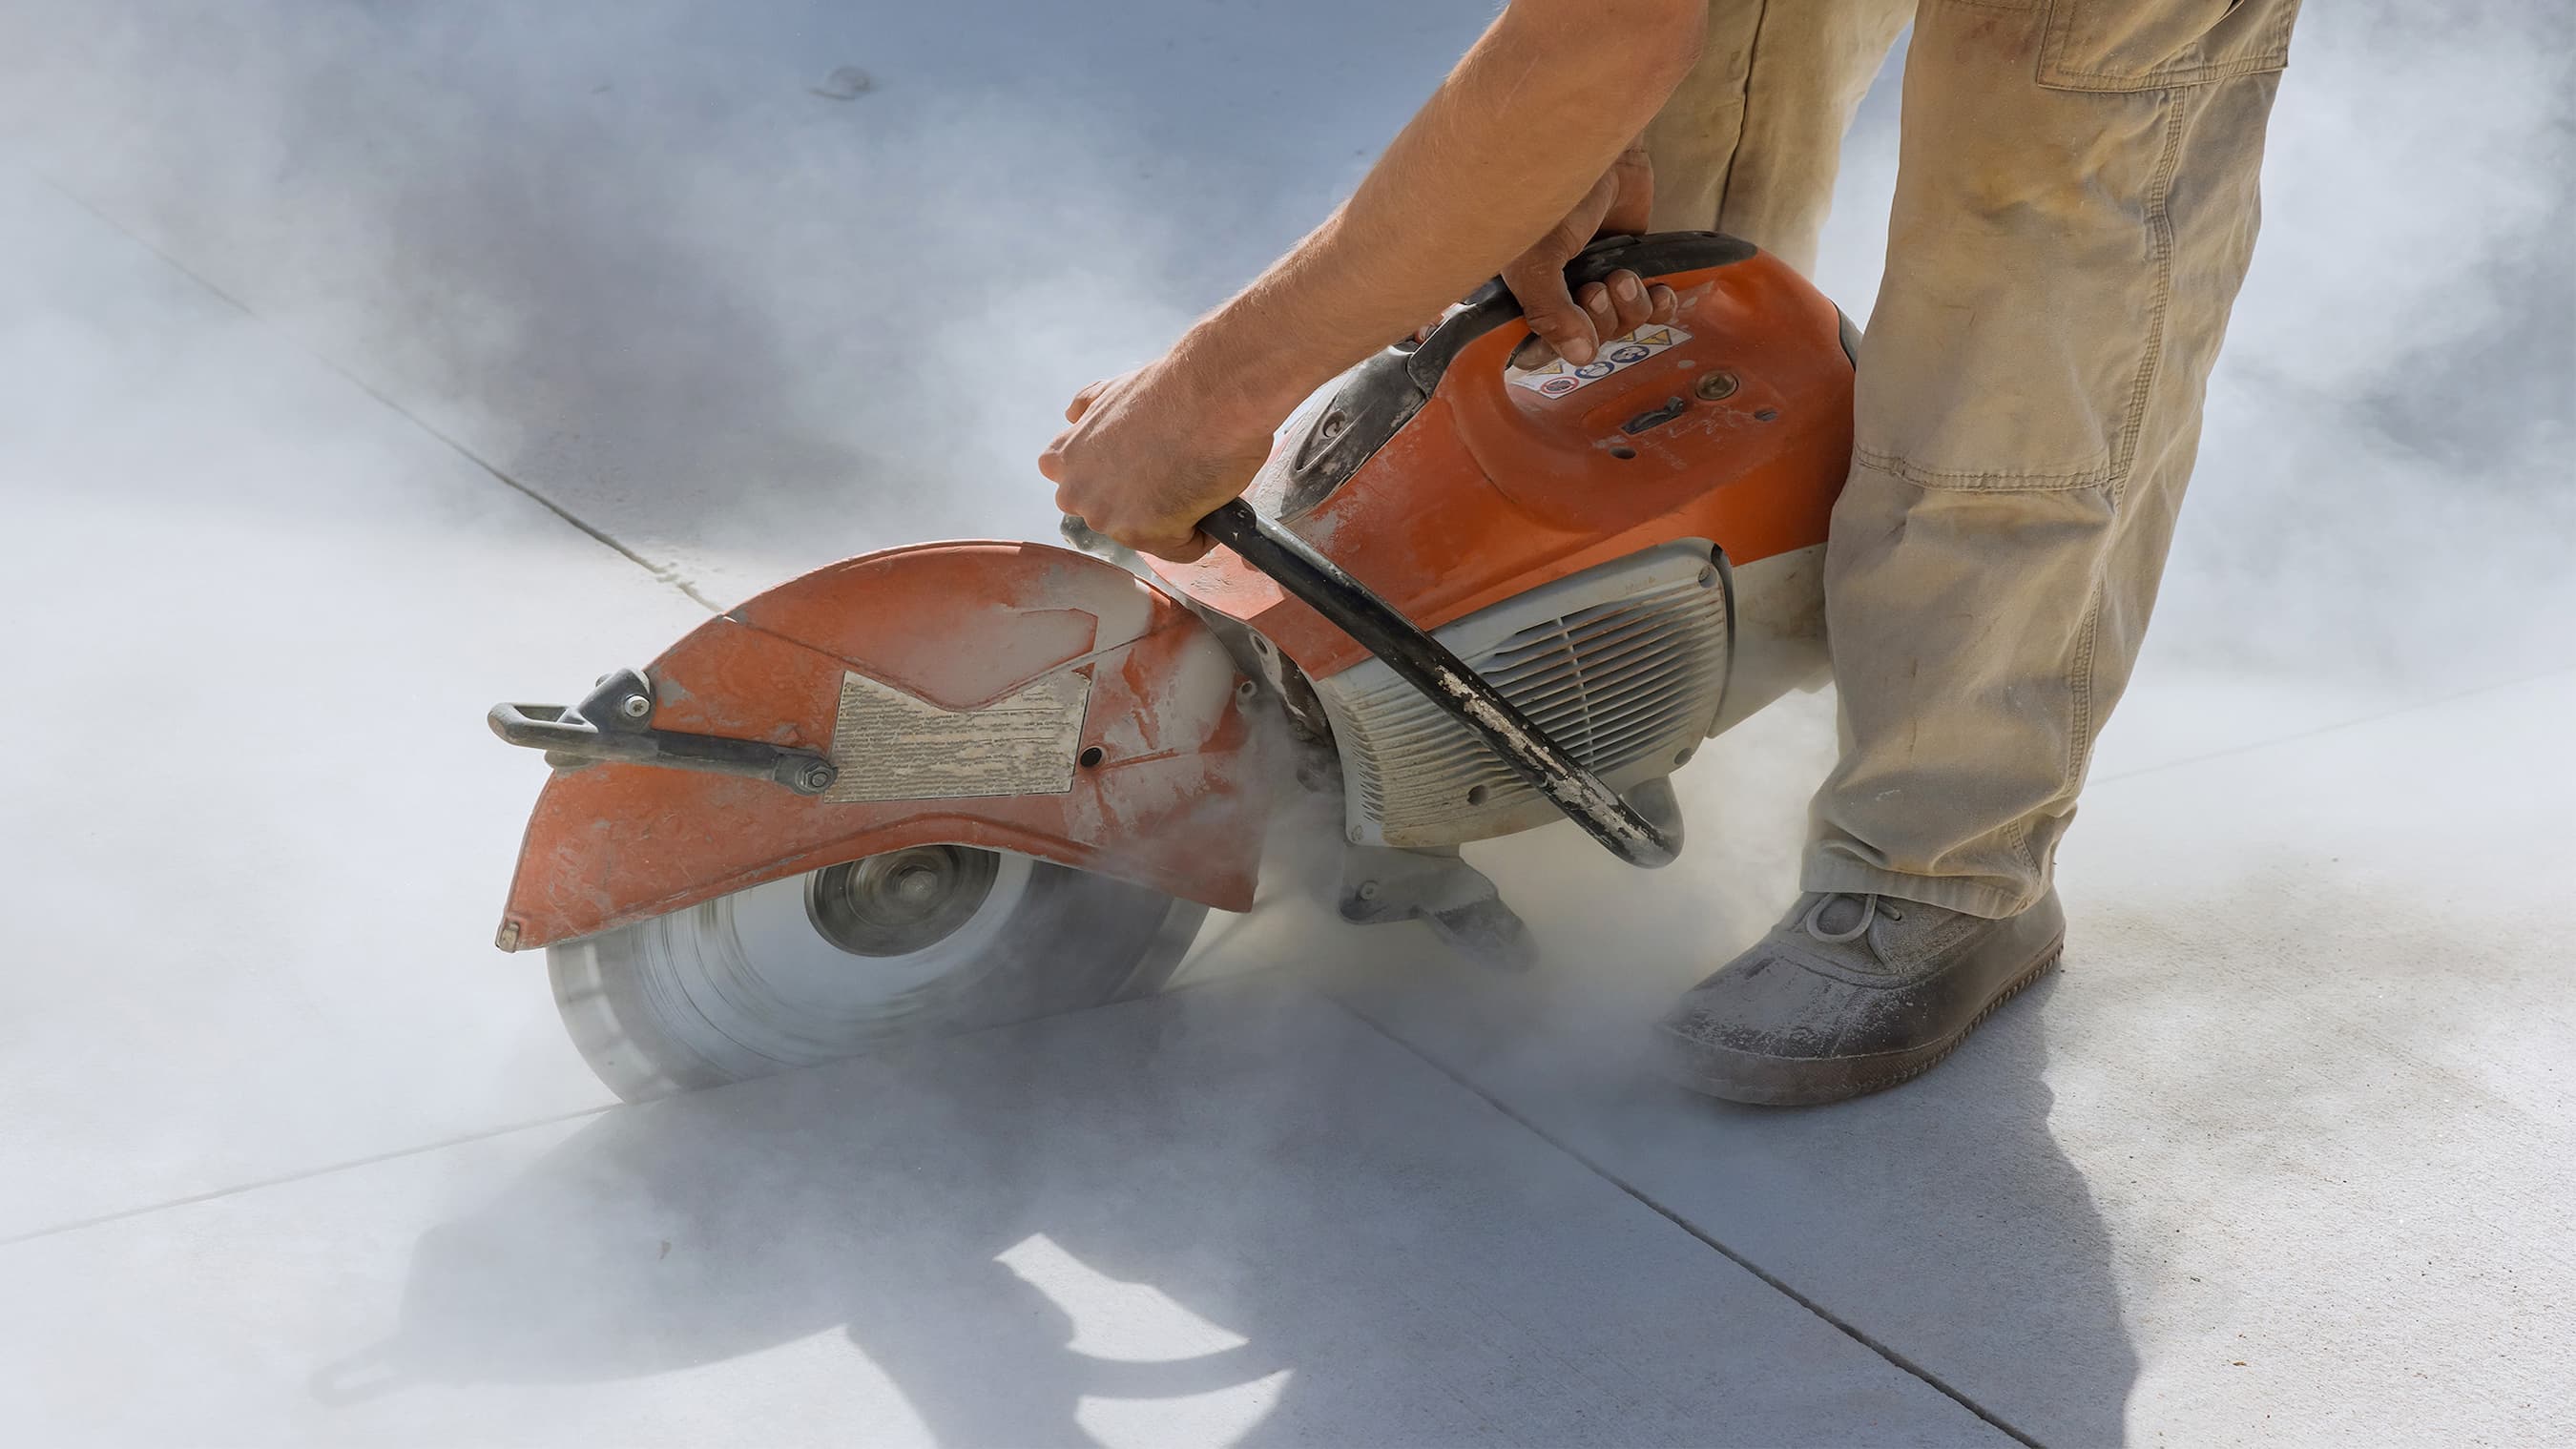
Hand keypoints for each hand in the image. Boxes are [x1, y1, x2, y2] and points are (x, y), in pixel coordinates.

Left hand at [1040, 358, 1278, 562]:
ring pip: (1147, 535)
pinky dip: (1202, 532)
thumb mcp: (1110, 390)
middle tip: (1174, 472)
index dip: (1116, 480)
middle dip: (1141, 504)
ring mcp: (1106, 517)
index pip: (1081, 490)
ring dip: (1174, 517)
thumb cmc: (1171, 390)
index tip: (1142, 466)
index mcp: (1063, 460)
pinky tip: (1209, 496)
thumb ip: (1086, 410)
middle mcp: (1076, 492)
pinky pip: (1183, 547)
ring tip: (1194, 479)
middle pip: (1114, 518)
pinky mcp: (1143, 534)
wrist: (1210, 396)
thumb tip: (1073, 415)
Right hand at [1500, 145, 1675, 367]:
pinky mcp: (1632, 265)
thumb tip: (1581, 357)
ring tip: (1625, 278)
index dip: (1560, 348)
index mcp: (1523, 291)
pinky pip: (1649, 307)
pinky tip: (1661, 292)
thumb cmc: (1552, 193)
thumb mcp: (1536, 256)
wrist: (1601, 143)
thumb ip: (1549, 310)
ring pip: (1621, 326)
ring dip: (1630, 310)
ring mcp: (1597, 278)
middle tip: (1598, 287)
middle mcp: (1559, 290)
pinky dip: (1658, 306)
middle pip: (1587, 340)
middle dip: (1600, 321)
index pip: (1538, 347)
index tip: (1573, 334)